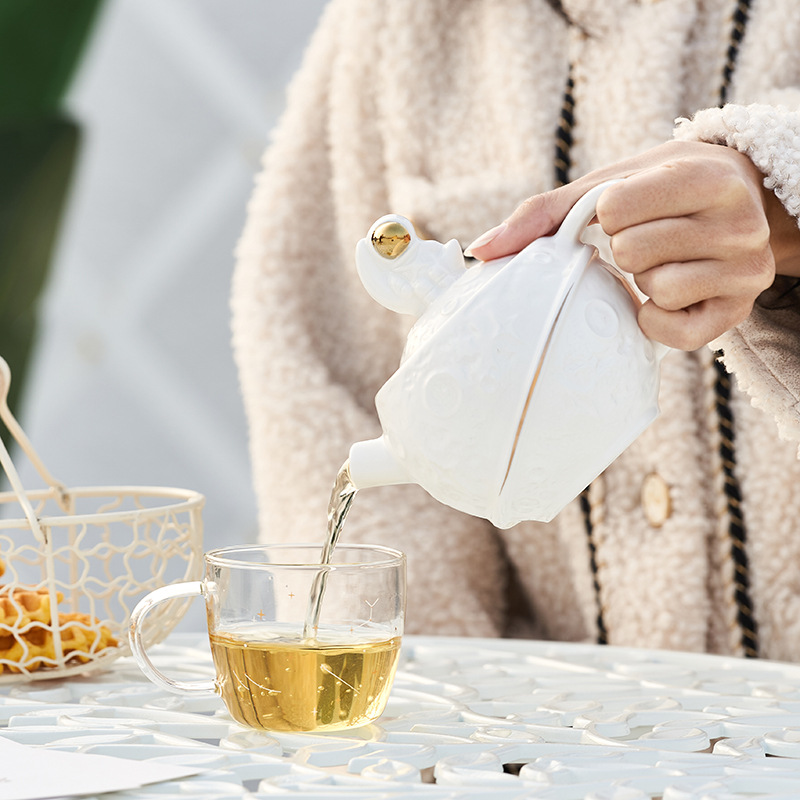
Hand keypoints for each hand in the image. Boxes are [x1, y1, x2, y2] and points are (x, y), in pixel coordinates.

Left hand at [464, 141, 789, 350]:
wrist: (732, 200)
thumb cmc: (657, 191)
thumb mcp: (608, 185)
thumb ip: (543, 214)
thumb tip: (479, 251)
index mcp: (705, 176)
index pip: (616, 209)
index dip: (607, 215)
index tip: (626, 210)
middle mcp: (738, 222)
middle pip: (632, 252)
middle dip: (624, 248)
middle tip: (648, 238)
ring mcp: (745, 271)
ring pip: (656, 290)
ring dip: (643, 281)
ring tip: (663, 261)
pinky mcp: (737, 313)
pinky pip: (674, 332)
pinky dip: (654, 319)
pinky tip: (663, 298)